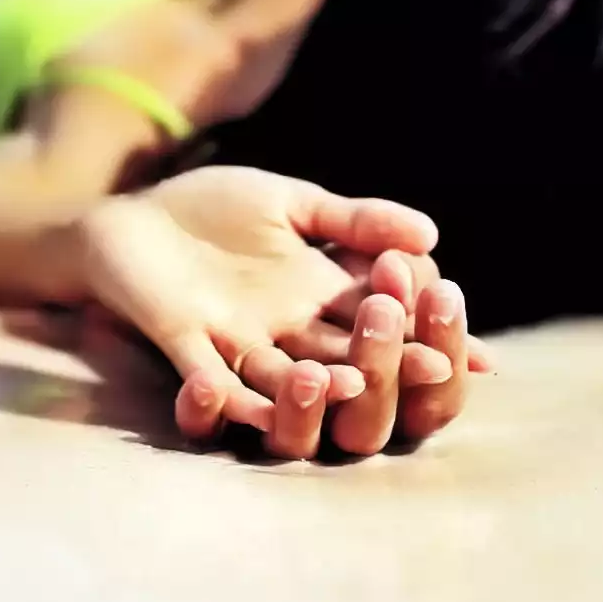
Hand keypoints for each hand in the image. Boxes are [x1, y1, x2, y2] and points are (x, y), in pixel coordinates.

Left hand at [76, 166, 488, 451]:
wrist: (125, 221)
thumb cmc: (208, 211)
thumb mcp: (289, 202)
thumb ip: (352, 218)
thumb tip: (430, 232)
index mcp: (317, 296)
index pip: (382, 319)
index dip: (424, 334)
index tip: (477, 352)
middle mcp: (285, 331)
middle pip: (347, 358)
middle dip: (389, 363)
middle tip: (433, 365)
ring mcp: (234, 343)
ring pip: (285, 382)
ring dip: (317, 389)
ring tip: (353, 384)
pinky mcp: (183, 344)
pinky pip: (206, 381)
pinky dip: (224, 397)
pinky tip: (243, 399)